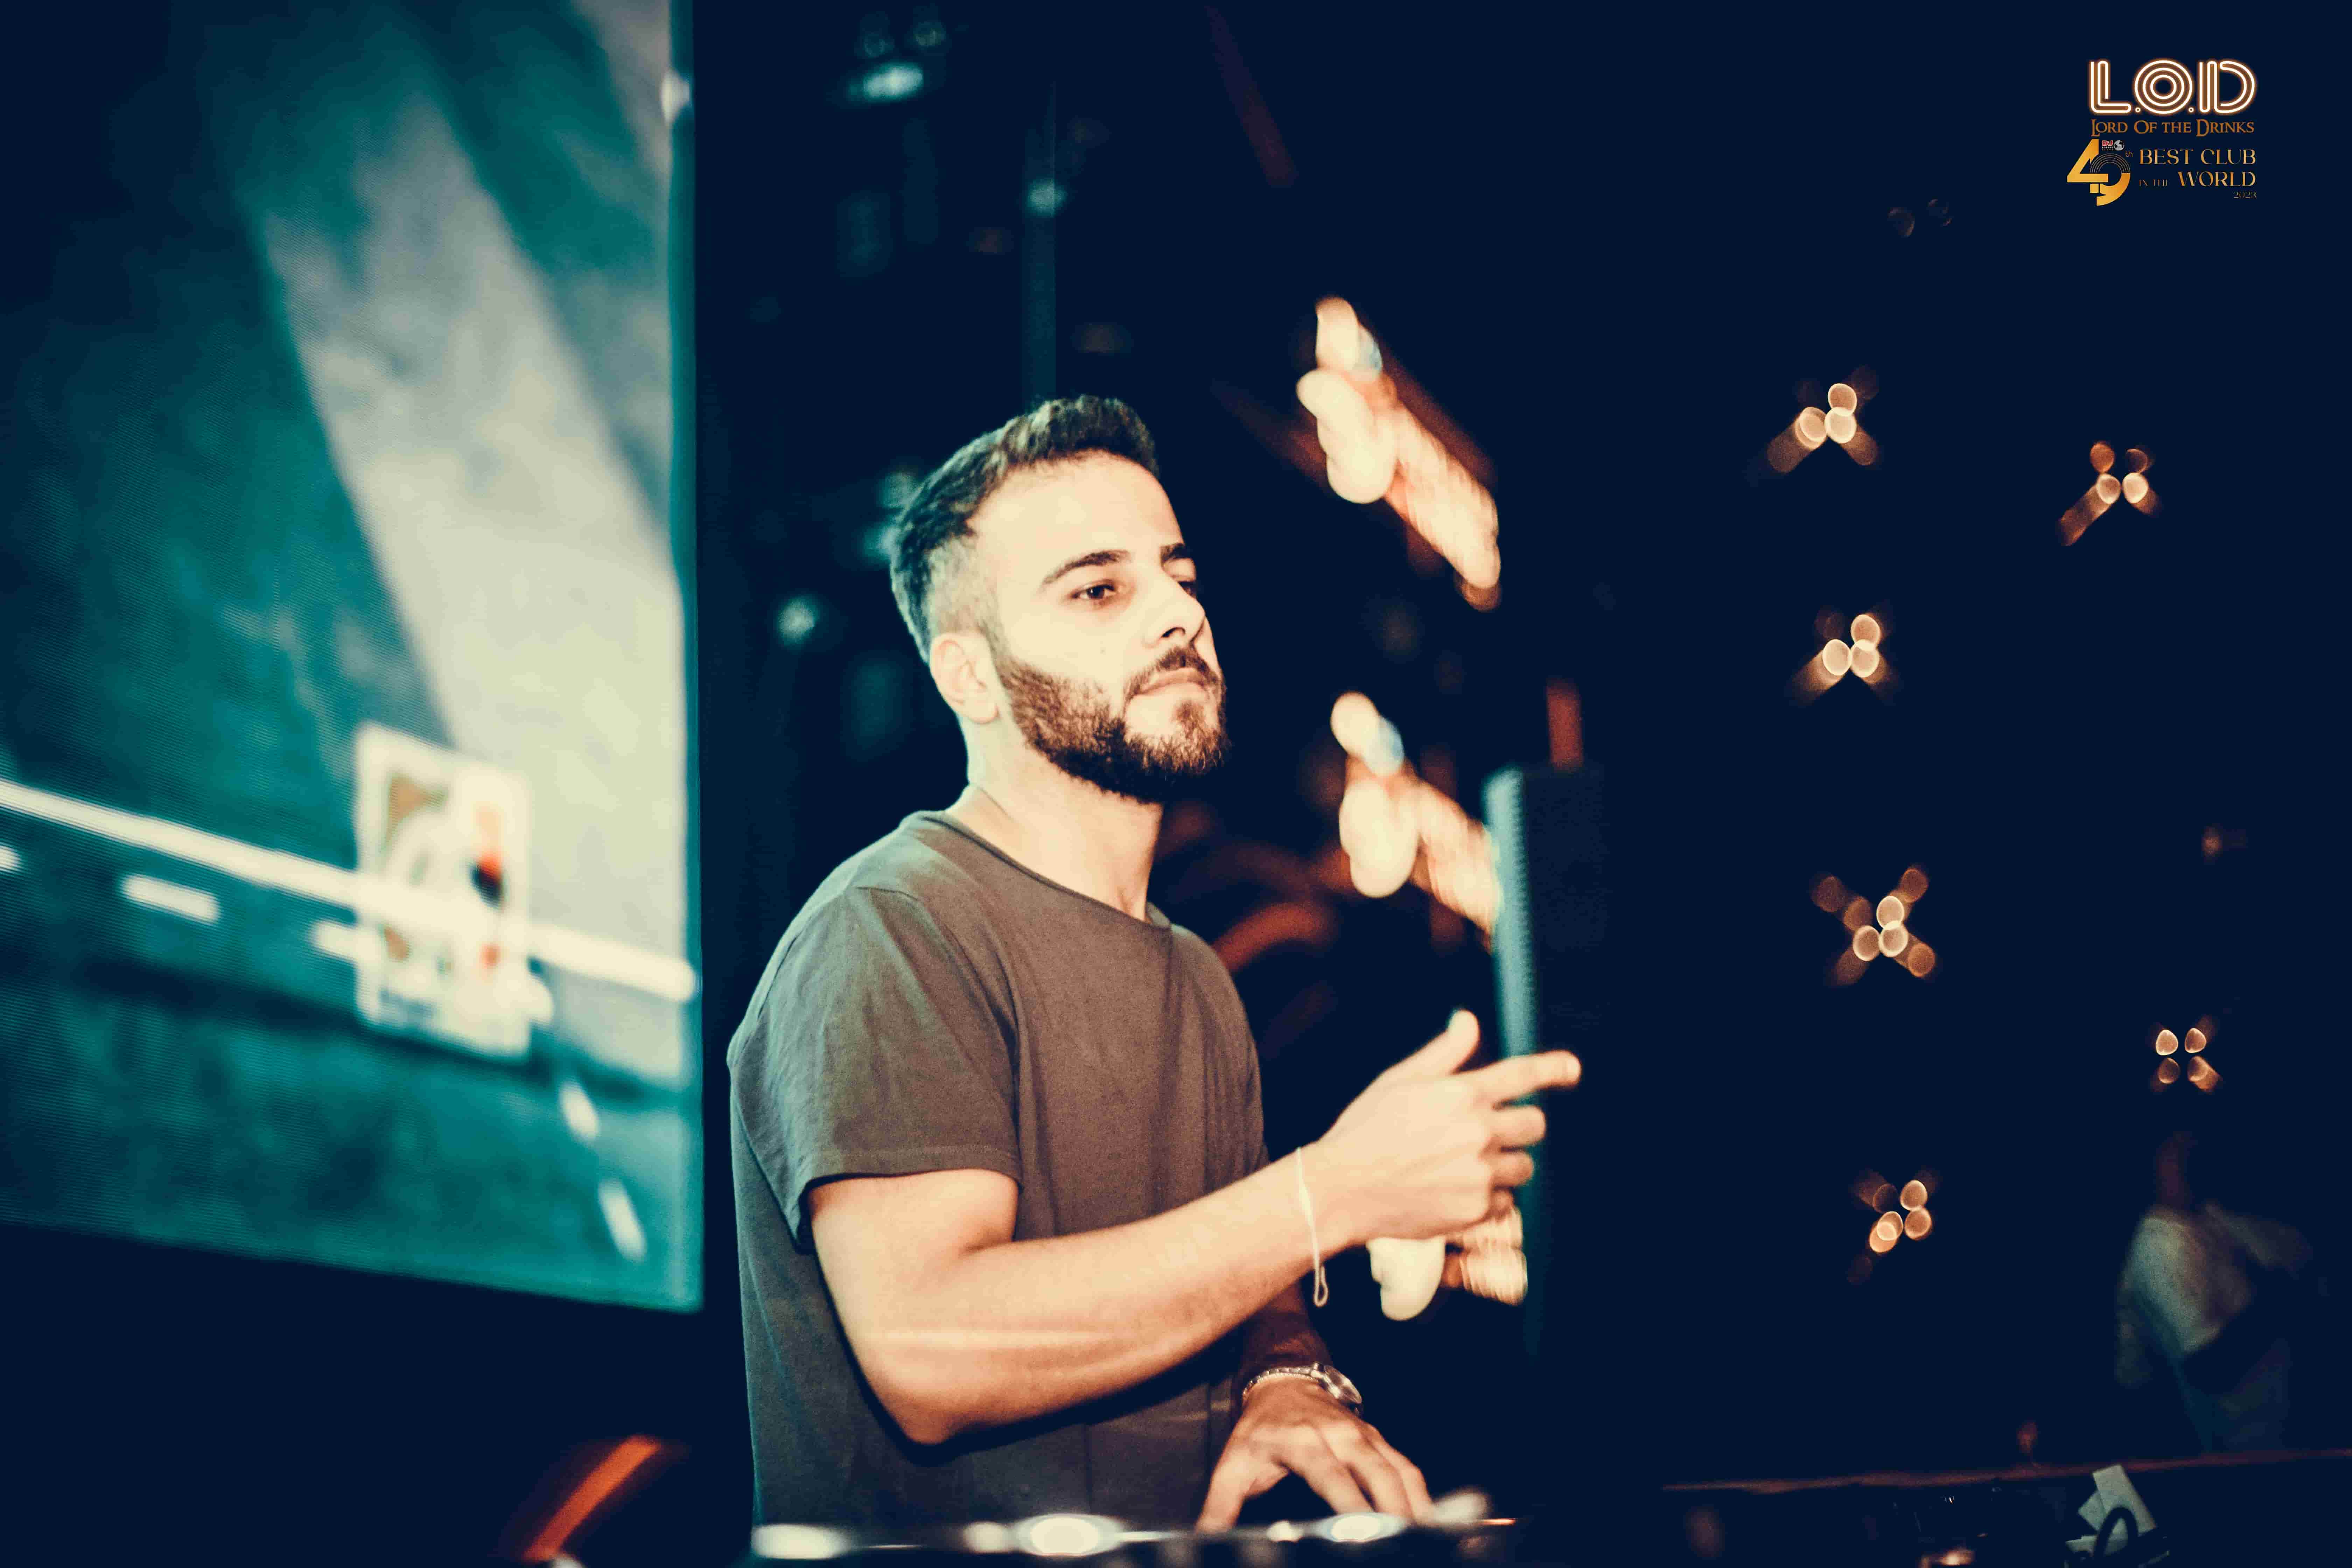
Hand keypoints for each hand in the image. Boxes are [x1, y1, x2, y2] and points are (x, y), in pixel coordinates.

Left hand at [1196, 1377, 1431, 1528]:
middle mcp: (1340, 1435)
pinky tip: (1429, 1522)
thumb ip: (1220, 1505)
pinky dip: (1421, 1494)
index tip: (1361, 1533)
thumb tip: (1205, 1538)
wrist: (1282, 1381)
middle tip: (1402, 1543)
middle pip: (1377, 1474)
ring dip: (1414, 1506)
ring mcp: (1364, 1435)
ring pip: (1399, 1470)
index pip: (1332, 1477)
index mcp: (1303, 1442)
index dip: (1350, 1505)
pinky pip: (1406, 1467)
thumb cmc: (1259, 1428)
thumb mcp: (1232, 1464)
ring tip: (1422, 1539)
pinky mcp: (1378, 1439)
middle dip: (1393, 1511)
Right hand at [1311, 1011, 1579, 1245]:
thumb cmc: (1365, 1130)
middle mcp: (1479, 1132)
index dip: (1554, 1068)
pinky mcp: (1476, 1209)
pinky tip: (1458, 1189)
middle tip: (1491, 1131)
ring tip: (1469, 1164)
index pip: (1524, 1075)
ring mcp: (1480, 1173)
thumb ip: (1444, 1052)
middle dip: (1520, 1123)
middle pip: (1535, 1124)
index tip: (1572, 1069)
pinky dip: (1491, 1196)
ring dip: (1507, 1161)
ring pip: (1525, 1165)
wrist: (1342, 1189)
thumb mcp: (1399, 1080)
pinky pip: (1507, 1200)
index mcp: (1462, 1094)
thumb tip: (1469, 1020)